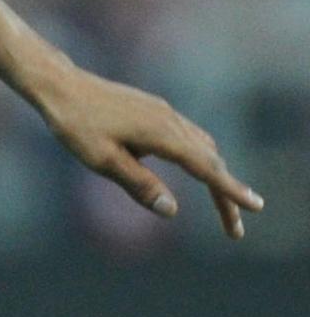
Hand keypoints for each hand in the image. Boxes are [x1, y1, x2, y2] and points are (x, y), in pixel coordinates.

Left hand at [30, 62, 263, 238]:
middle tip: (234, 230)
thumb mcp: (103, 162)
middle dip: (225, 194)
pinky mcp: (155, 111)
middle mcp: (171, 120)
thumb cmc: (75, 125)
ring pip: (202, 147)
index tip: (255, 206)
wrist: (60, 86)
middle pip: (210, 161)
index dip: (231, 190)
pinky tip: (197, 171)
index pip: (206, 168)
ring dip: (214, 176)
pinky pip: (189, 137)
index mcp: (162, 134)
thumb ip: (139, 185)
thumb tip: (173, 210)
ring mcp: (165, 113)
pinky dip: (201, 158)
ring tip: (222, 206)